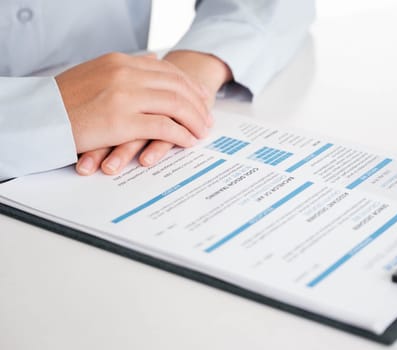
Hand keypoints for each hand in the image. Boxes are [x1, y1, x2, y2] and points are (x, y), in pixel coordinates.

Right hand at [75, 51, 231, 174]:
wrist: (37, 115)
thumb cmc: (64, 101)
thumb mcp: (96, 73)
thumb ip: (126, 69)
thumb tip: (152, 61)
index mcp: (120, 62)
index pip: (166, 70)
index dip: (188, 86)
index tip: (200, 98)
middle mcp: (125, 74)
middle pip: (176, 86)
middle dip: (197, 104)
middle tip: (207, 118)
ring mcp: (125, 96)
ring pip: (175, 105)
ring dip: (194, 120)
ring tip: (202, 131)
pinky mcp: (122, 120)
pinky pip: (163, 126)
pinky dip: (180, 134)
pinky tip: (188, 141)